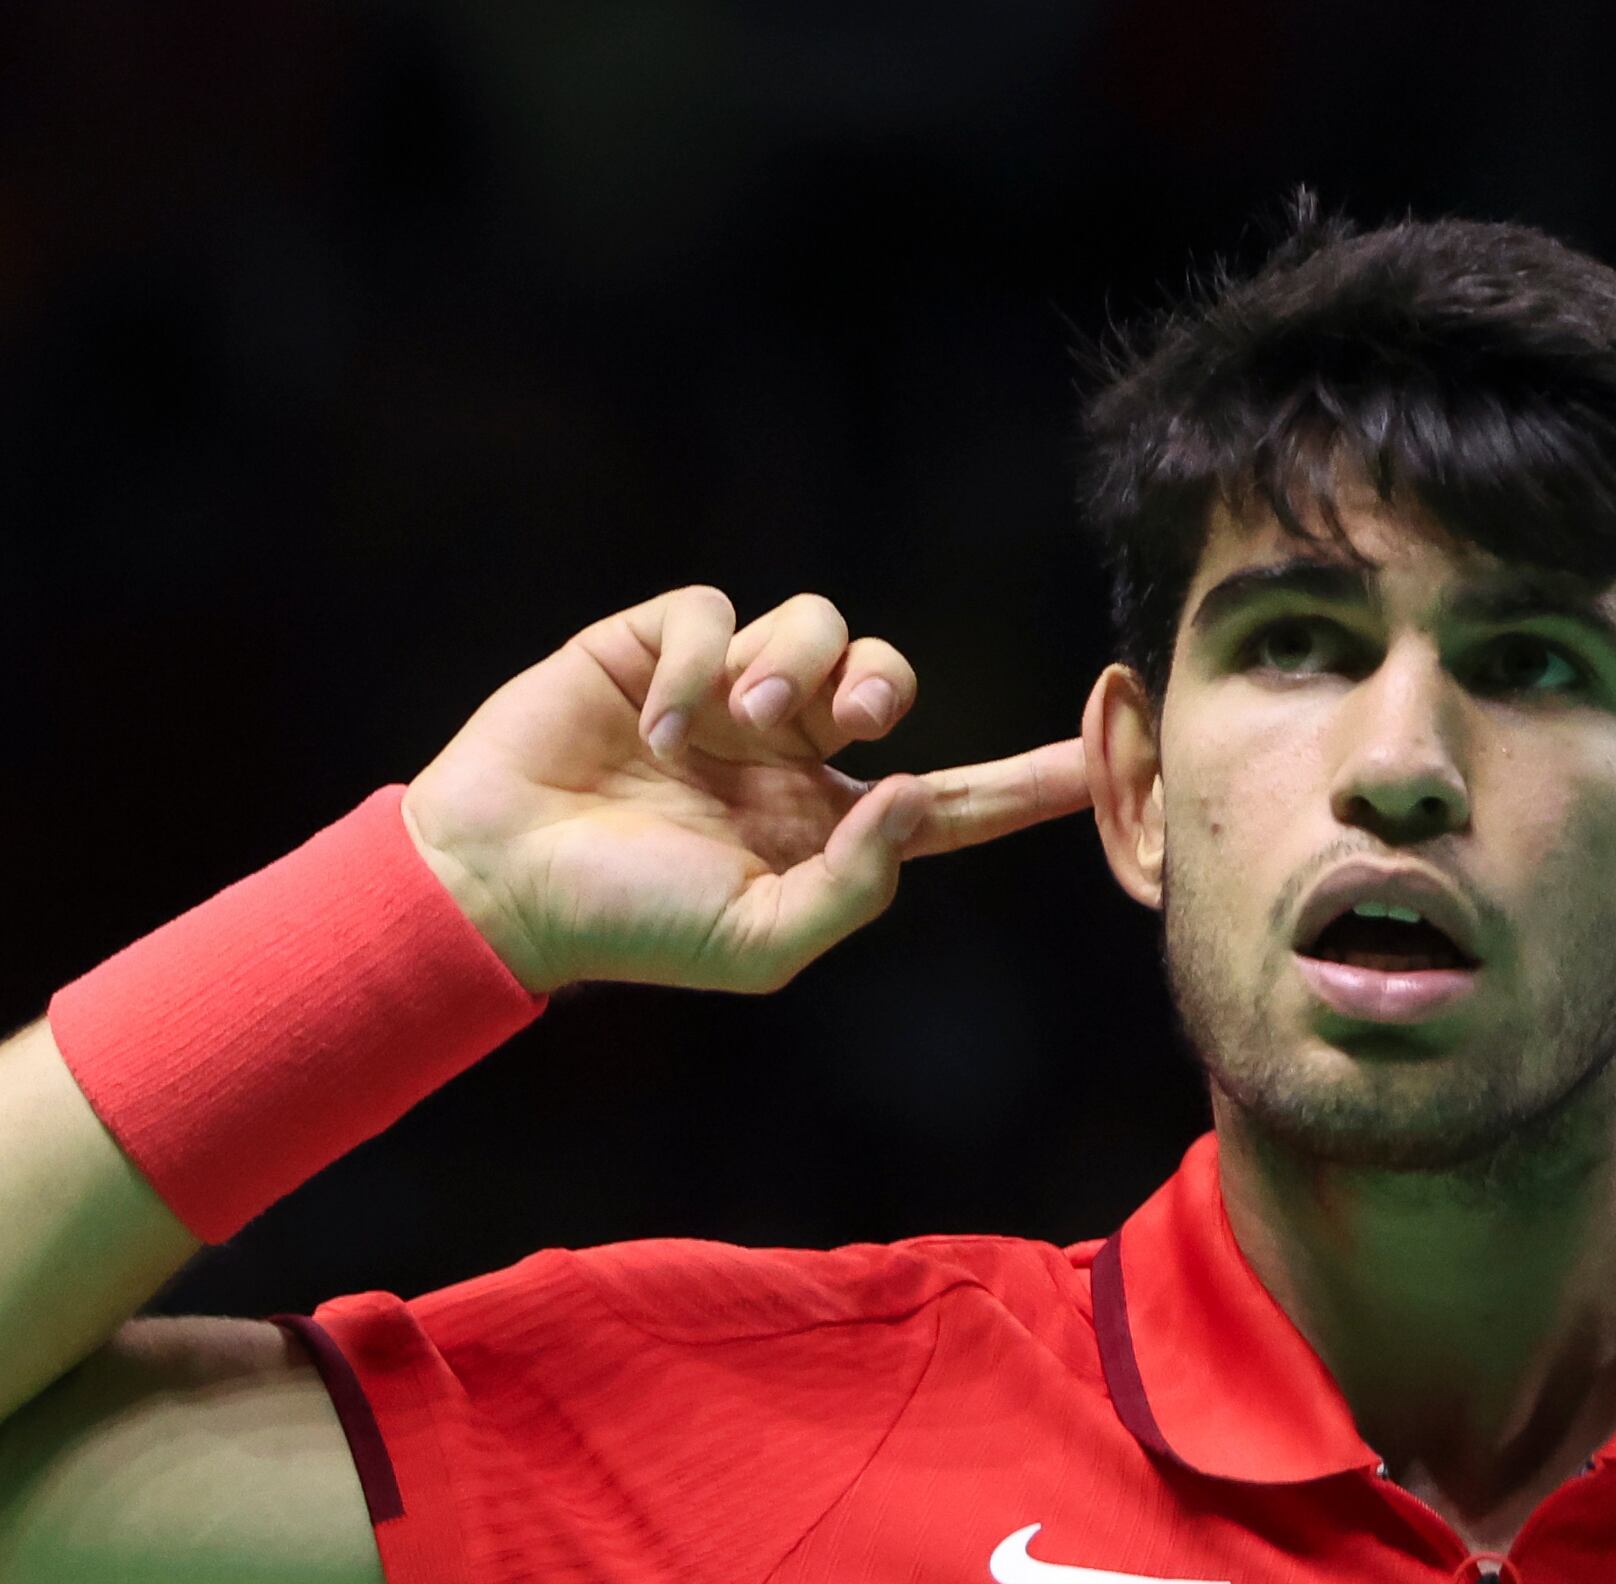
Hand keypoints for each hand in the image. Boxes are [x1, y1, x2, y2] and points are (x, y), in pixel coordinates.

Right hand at [398, 586, 1089, 994]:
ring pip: (816, 627)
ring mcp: (725, 694)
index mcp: (826, 826)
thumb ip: (854, 885)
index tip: (1113, 752)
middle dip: (884, 685)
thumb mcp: (759, 940)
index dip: (1030, 780)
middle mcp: (788, 752)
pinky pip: (717, 611)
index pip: (953, 798)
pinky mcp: (657, 646)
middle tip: (848, 722)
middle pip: (889, 678)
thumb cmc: (631, 926)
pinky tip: (657, 720)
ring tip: (733, 727)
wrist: (503, 881)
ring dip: (790, 667)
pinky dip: (698, 661)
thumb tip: (914, 799)